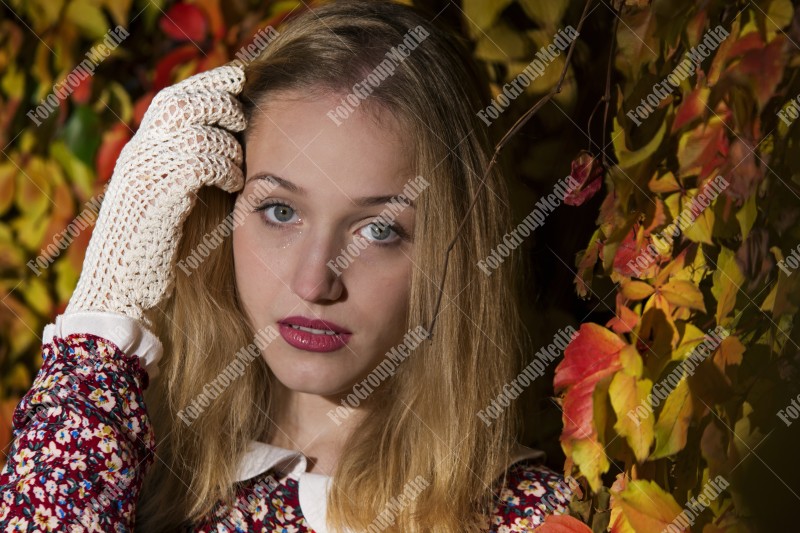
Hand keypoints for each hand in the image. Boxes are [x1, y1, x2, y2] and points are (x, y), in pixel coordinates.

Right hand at [65, 64, 246, 329]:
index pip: (176, 97)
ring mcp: (143, 173)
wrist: (127, 291)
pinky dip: (224, 166)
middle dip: (221, 103)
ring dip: (228, 142)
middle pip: (183, 102)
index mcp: (143, 150)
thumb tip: (239, 137)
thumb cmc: (163, 249)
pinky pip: (198, 160)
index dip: (210, 83)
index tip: (242, 78)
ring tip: (241, 164)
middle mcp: (138, 154)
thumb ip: (198, 166)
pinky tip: (235, 182)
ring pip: (195, 129)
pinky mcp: (155, 195)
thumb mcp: (180, 197)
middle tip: (245, 117)